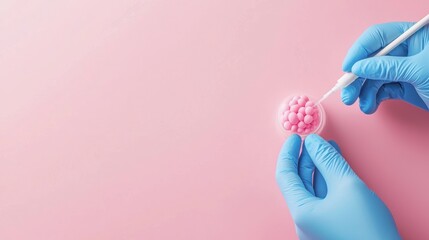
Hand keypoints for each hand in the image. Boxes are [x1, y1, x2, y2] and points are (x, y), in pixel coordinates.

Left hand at [276, 134, 399, 239]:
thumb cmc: (367, 228)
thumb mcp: (348, 186)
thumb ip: (328, 161)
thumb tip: (314, 141)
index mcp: (301, 212)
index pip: (285, 175)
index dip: (289, 153)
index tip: (295, 137)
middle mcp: (304, 220)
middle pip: (299, 182)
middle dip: (306, 158)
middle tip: (313, 139)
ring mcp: (317, 225)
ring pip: (313, 189)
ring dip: (320, 167)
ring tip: (328, 147)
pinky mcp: (330, 227)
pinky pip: (324, 198)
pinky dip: (329, 180)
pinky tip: (337, 166)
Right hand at [341, 22, 428, 113]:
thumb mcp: (420, 71)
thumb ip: (388, 67)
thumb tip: (359, 67)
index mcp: (413, 36)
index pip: (378, 36)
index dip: (360, 51)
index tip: (348, 68)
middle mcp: (405, 51)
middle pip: (371, 59)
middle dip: (358, 77)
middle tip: (347, 93)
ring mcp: (403, 69)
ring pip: (373, 77)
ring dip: (363, 91)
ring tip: (359, 104)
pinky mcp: (402, 85)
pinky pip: (381, 89)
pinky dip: (373, 99)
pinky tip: (370, 106)